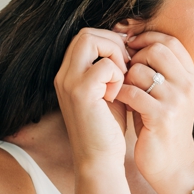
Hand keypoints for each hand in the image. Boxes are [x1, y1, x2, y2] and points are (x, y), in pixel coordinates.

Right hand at [54, 29, 129, 165]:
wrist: (100, 160)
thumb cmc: (109, 128)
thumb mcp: (110, 91)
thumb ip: (113, 69)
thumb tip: (129, 44)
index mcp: (69, 73)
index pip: (85, 36)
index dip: (110, 40)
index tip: (127, 59)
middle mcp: (63, 74)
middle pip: (86, 33)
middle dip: (113, 43)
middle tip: (128, 66)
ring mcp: (69, 82)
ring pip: (91, 40)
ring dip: (115, 56)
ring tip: (123, 80)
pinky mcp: (80, 93)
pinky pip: (104, 66)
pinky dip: (118, 75)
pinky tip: (119, 95)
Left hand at [115, 31, 193, 193]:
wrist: (173, 165)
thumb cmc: (162, 126)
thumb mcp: (169, 94)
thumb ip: (159, 70)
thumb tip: (131, 41)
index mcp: (191, 76)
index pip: (170, 41)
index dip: (146, 37)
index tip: (128, 45)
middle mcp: (188, 85)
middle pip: (156, 49)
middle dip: (133, 56)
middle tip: (123, 71)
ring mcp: (176, 100)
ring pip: (140, 70)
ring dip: (123, 78)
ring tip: (122, 90)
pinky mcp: (161, 116)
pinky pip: (132, 92)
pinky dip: (119, 93)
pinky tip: (117, 101)